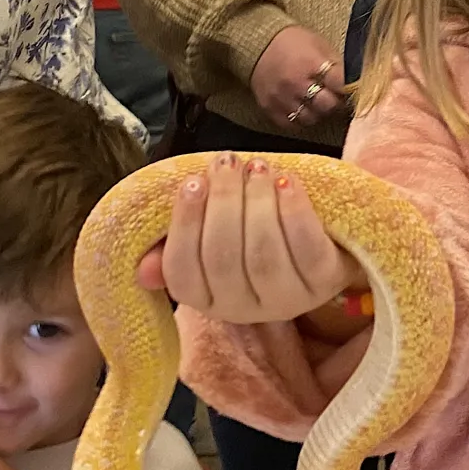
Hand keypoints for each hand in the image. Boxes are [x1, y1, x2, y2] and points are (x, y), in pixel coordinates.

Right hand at [138, 152, 361, 327]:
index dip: (184, 225)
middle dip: (223, 202)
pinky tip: (286, 182)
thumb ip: (171, 246)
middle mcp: (244, 309)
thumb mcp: (209, 239)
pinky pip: (308, 250)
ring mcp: (287, 299)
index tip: (191, 182)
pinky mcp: (325, 282)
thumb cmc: (252, 232)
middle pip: (224, 259)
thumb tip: (142, 270)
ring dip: (257, 202)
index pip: (182, 272)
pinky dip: (294, 211)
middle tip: (226, 161)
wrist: (321, 239)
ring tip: (257, 166)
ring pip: (264, 254)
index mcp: (207, 298)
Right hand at [250, 26, 346, 132]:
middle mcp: (296, 83)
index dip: (350, 88)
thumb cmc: (293, 42)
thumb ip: (336, 65)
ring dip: (318, 112)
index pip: (341, 84)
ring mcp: (282, 98)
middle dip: (335, 102)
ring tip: (316, 102)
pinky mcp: (270, 108)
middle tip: (334, 97)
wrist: (257, 42)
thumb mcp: (319, 45)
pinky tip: (301, 107)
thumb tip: (356, 82)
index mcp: (312, 63)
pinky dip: (299, 118)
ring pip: (311, 118)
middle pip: (328, 105)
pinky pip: (291, 124)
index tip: (351, 89)